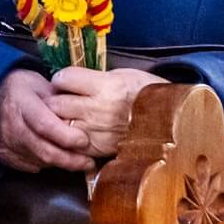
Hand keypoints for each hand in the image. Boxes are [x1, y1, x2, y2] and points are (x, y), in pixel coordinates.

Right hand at [0, 69, 94, 172]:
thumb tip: (85, 114)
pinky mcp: (3, 155)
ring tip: (78, 161)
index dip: (66, 136)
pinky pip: (29, 166)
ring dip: (60, 163)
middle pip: (44, 150)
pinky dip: (46, 164)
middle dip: (70, 159)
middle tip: (89, 161)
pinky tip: (56, 157)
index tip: (85, 141)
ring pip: (39, 161)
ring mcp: (5, 142)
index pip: (45, 125)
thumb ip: (60, 99)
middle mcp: (10, 125)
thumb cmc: (21, 89)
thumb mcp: (40, 83)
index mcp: (21, 102)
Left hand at [48, 66, 165, 157]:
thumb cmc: (144, 93)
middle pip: (56, 103)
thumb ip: (92, 78)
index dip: (61, 79)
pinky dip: (69, 138)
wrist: (168, 120)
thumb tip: (66, 80)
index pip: (64, 78)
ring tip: (69, 115)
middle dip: (55, 99)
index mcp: (106, 86)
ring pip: (59, 125)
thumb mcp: (121, 75)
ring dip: (59, 120)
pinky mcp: (98, 149)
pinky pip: (71, 143)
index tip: (66, 82)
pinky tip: (77, 130)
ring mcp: (97, 132)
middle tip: (63, 99)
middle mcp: (99, 109)